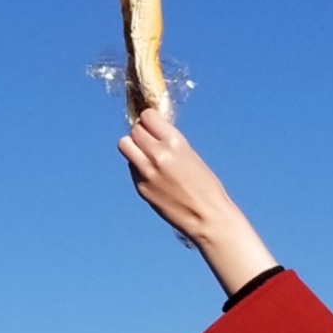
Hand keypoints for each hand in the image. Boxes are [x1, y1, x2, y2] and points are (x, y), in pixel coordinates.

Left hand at [118, 113, 279, 296]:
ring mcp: (146, 172)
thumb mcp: (190, 155)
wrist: (207, 216)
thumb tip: (151, 132)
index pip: (147, 116)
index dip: (149, 120)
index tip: (153, 125)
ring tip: (145, 155)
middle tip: (149, 141)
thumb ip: (169, 143)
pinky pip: (131, 168)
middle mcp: (157, 154)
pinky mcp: (141, 187)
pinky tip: (153, 176)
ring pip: (125, 145)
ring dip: (133, 146)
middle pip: (134, 130)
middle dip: (141, 133)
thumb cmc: (205, 186)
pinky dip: (138, 167)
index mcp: (175, 142)